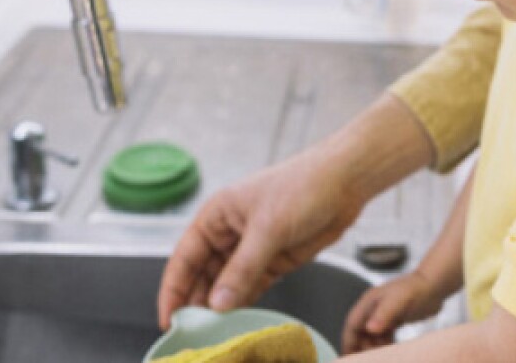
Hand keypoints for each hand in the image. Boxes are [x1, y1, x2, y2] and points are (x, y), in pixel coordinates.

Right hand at [156, 94, 434, 329]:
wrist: (346, 182)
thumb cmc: (303, 186)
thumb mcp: (268, 228)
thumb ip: (243, 268)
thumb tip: (218, 303)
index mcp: (217, 216)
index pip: (184, 258)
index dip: (173, 290)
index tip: (169, 319)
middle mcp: (230, 233)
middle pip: (203, 276)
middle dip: (196, 303)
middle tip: (194, 333)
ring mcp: (253, 248)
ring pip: (228, 285)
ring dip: (222, 307)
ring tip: (215, 333)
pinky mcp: (275, 260)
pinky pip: (252, 287)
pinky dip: (245, 304)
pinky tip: (239, 321)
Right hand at [341, 270, 446, 352]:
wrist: (436, 285)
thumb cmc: (416, 289)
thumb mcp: (398, 300)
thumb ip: (384, 314)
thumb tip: (369, 329)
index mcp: (369, 303)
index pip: (352, 325)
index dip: (348, 342)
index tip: (349, 358)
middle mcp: (374, 309)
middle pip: (361, 333)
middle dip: (362, 348)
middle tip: (368, 361)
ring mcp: (384, 314)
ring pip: (372, 336)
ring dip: (373, 348)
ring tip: (381, 358)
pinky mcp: (394, 319)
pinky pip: (384, 336)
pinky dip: (384, 345)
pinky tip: (391, 352)